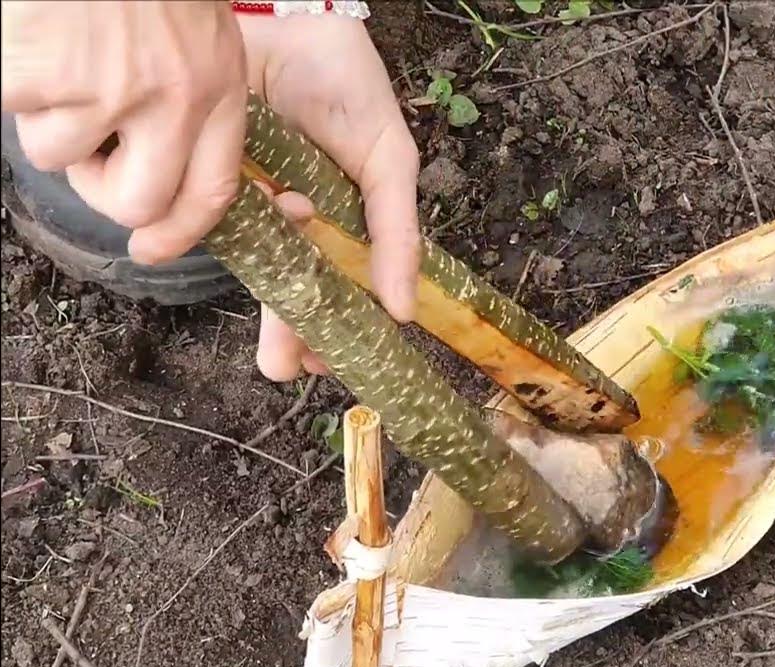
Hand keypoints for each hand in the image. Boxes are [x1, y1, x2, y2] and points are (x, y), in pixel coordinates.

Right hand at [0, 0, 247, 261]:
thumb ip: (186, 93)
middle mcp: (175, 98)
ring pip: (61, 156)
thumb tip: (155, 165)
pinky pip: (16, 113)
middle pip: (139, 202)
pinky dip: (13, 86)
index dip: (181, 230)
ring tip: (59, 54)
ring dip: (45, 115)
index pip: (213, 188)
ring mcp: (110, 89)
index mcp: (217, 85)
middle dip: (102, 190)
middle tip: (87, 152)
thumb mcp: (191, 30)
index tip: (153, 248)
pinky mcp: (48, 74)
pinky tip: (31, 43)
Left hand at [238, 12, 420, 380]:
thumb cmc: (348, 88)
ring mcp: (253, 205)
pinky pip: (218, 220)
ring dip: (266, 287)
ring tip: (286, 290)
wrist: (290, 24)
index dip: (332, 331)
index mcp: (343, 229)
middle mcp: (295, 225)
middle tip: (284, 366)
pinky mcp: (212, 180)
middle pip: (288, 293)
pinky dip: (237, 222)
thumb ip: (397, 234)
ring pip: (253, 266)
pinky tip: (270, 199)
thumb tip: (404, 311)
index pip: (337, 293)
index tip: (329, 363)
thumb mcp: (389, 162)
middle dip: (287, 334)